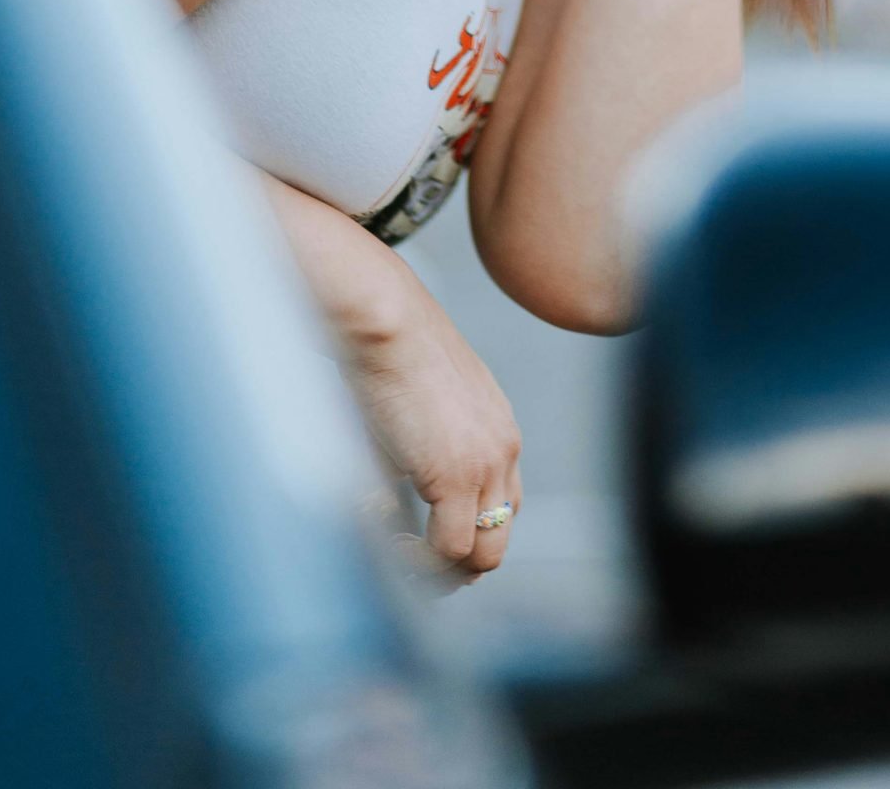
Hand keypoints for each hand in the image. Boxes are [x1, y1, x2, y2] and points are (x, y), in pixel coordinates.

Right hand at [346, 259, 523, 582]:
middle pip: (500, 538)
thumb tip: (388, 504)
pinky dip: (421, 562)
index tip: (427, 541)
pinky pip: (451, 548)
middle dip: (458, 565)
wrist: (385, 318)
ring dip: (441, 571)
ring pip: (483, 553)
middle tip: (414, 568)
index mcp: (499, 429)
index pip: (505, 505)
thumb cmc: (387, 348)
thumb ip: (419, 453)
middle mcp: (504, 449)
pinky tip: (393, 546)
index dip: (468, 533)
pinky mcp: (456, 474)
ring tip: (401, 562)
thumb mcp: (418, 405)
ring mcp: (486, 463)